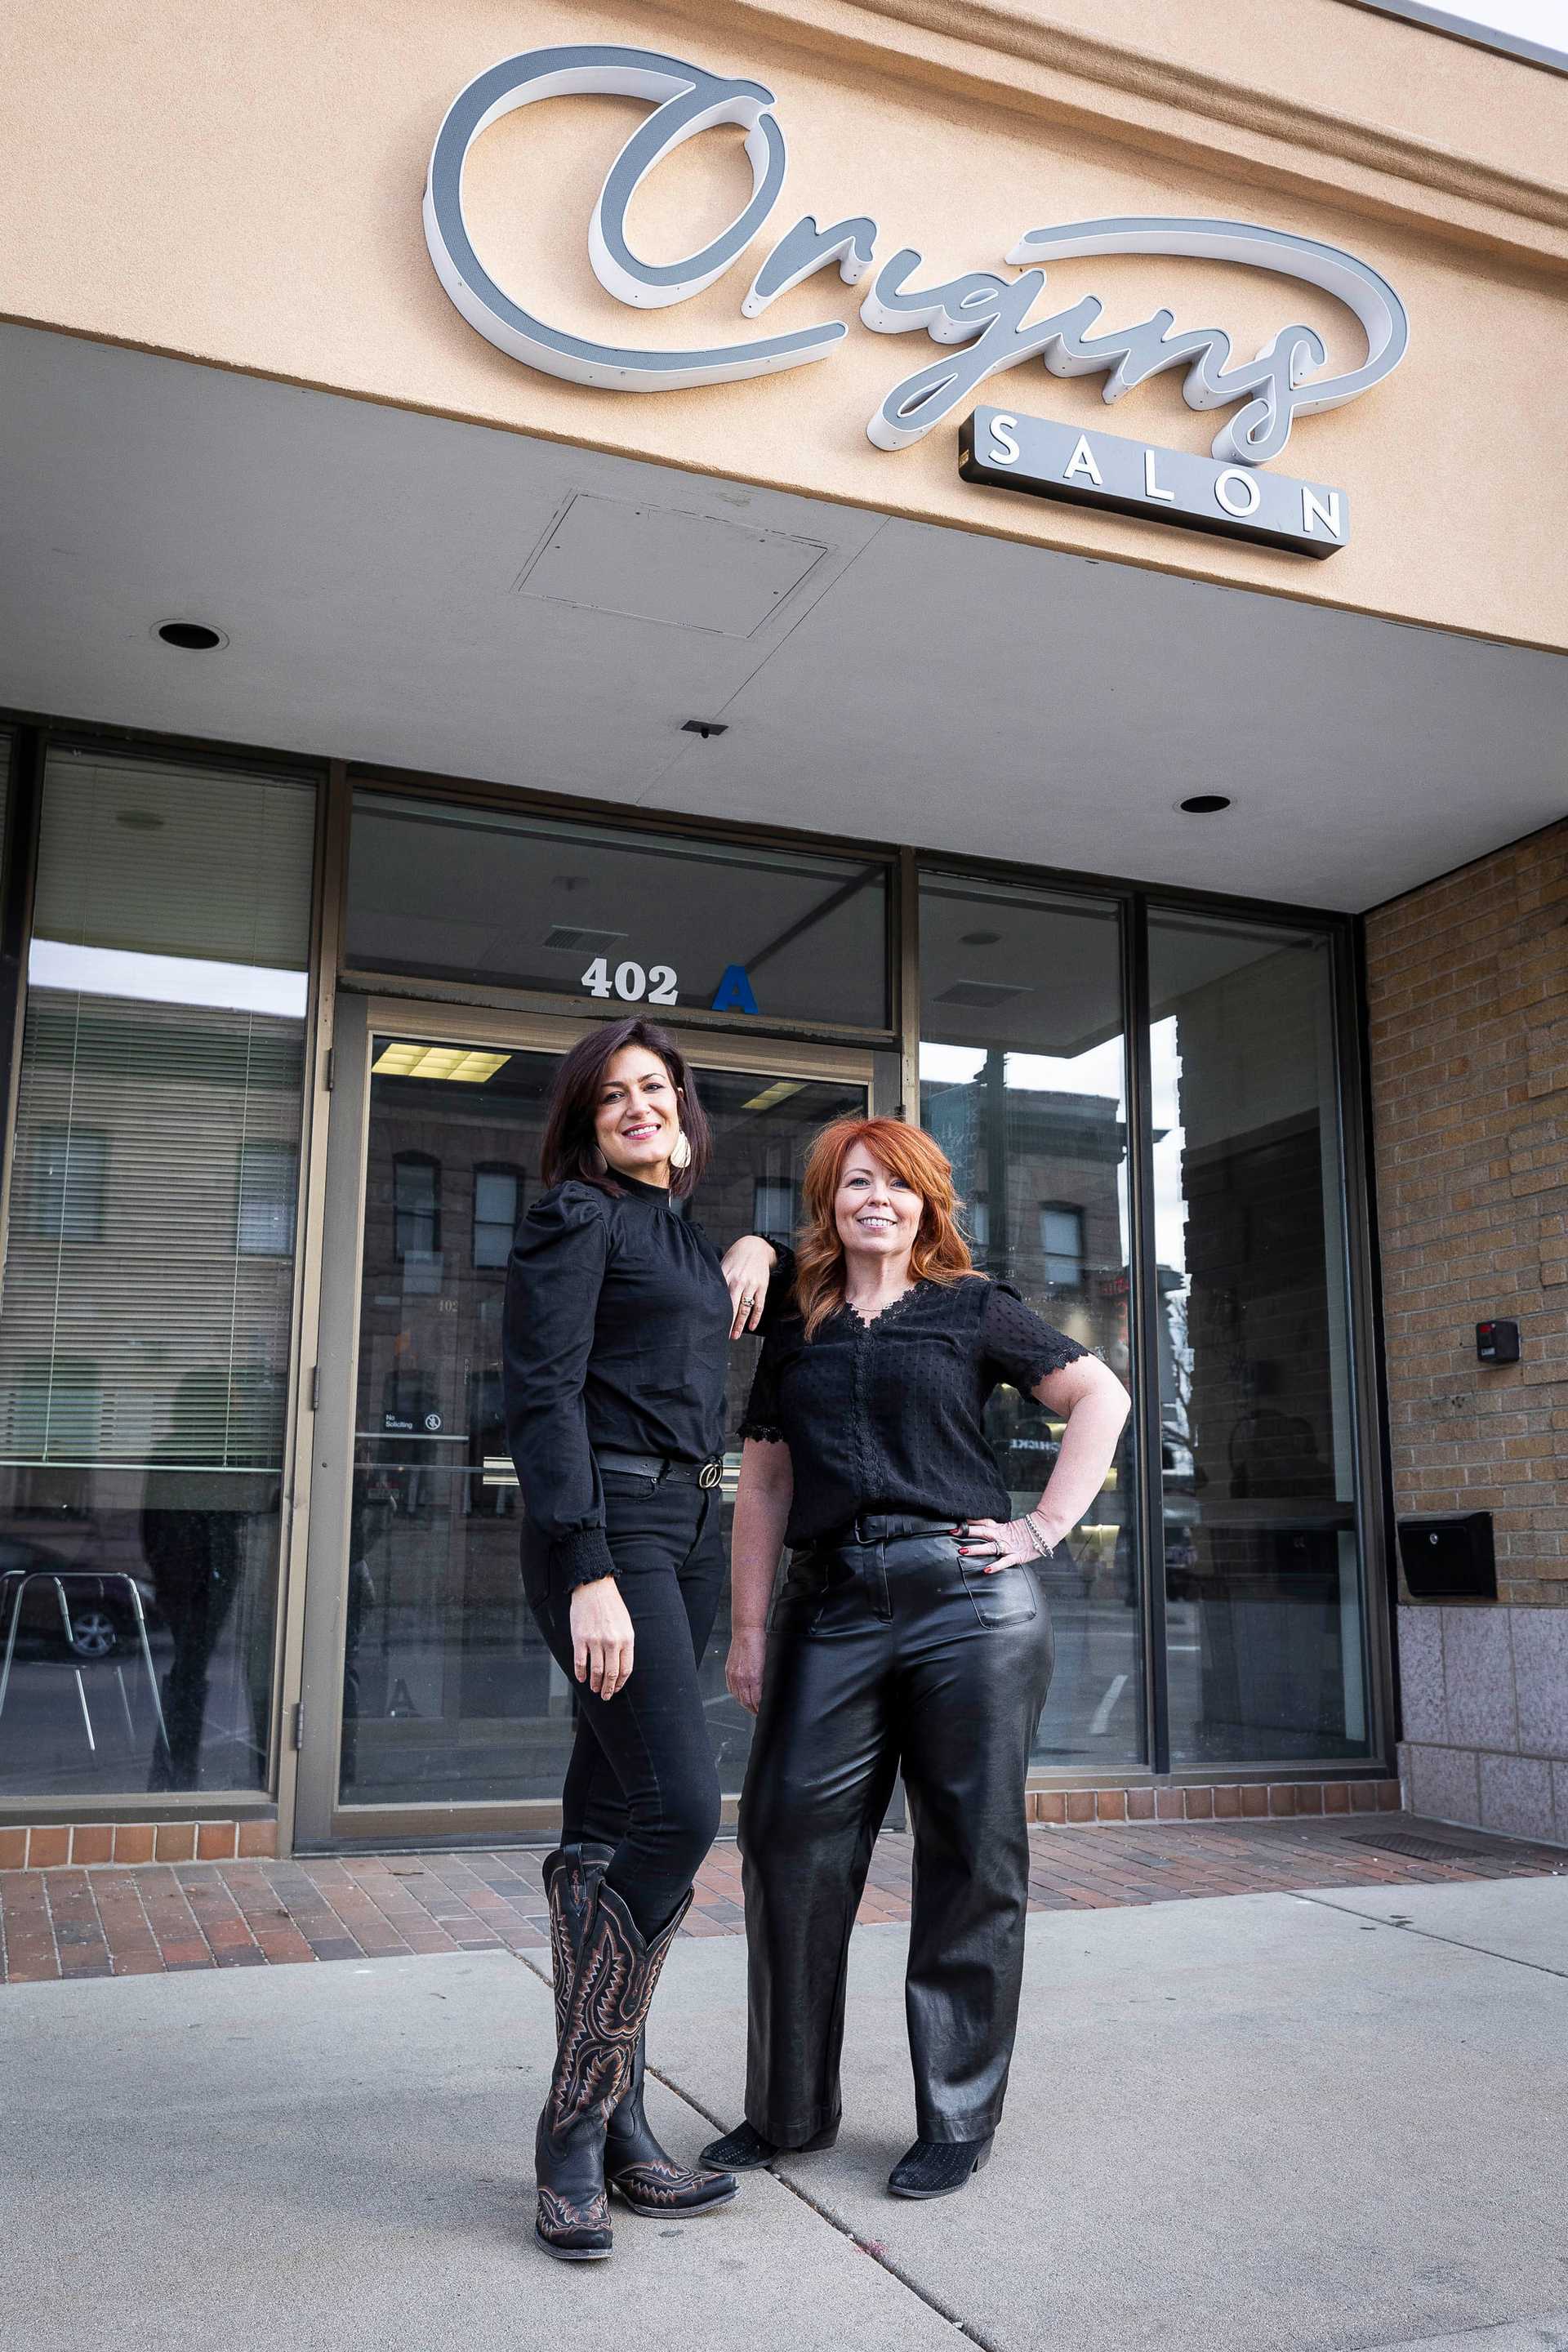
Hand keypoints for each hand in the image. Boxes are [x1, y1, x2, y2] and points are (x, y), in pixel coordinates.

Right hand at [568, 1576, 634, 1698]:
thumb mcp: (625, 1624)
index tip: (616, 1688)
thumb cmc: (611, 1606)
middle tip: (605, 1696)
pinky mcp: (580, 1638)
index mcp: (626, 1639)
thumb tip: (620, 1666)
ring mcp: (595, 1641)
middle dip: (608, 1689)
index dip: (620, 1682)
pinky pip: (580, 1662)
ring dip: (595, 1684)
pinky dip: (581, 1673)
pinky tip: (582, 1678)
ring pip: (596, 1671)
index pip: (625, 1669)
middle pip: (611, 1674)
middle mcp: (612, 1642)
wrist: (594, 1588)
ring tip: (595, 1689)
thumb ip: (624, 1644)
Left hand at [720, 1234, 776, 1338]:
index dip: (717, 1314)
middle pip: (733, 1307)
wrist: (756, 1247)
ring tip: (735, 1336)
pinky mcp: (762, 1286)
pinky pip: (759, 1305)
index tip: (711, 1325)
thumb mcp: (724, 1266)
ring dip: (740, 1324)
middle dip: (728, 1323)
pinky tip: (751, 1327)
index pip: (721, 1300)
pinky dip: (756, 1317)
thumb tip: (705, 1296)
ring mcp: (752, 1285)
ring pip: (746, 1308)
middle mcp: (739, 1281)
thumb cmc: (736, 1258)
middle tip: (723, 1336)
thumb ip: (717, 1280)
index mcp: (727, 1277)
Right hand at [726, 1626, 767, 1714]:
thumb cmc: (759, 1643)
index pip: (756, 1700)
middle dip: (752, 1709)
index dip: (759, 1708)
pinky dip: (736, 1695)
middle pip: (746, 1702)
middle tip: (757, 1712)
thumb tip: (766, 1689)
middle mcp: (742, 1677)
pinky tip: (740, 1696)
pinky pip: (731, 1689)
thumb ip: (764, 1678)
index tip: (763, 1711)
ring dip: (744, 1704)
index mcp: (753, 1676)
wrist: (746, 1631)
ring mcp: (733, 1675)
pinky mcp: (728, 1671)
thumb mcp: (767, 1663)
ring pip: (738, 1697)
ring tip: (750, 1707)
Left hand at [957, 1512, 1057, 1572]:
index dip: (970, 1521)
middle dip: (966, 1532)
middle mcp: (1002, 1536)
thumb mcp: (1011, 1529)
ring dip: (976, 1548)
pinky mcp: (1016, 1556)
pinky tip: (986, 1570)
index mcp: (1001, 1528)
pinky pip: (1004, 1562)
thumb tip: (985, 1529)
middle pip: (982, 1532)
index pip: (983, 1522)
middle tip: (952, 1532)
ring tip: (963, 1550)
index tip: (956, 1521)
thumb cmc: (1030, 1532)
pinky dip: (995, 1566)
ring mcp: (1008, 1546)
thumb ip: (999, 1530)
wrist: (1046, 1531)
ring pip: (989, 1547)